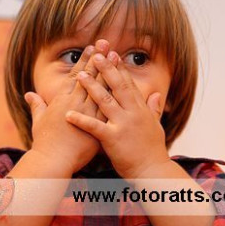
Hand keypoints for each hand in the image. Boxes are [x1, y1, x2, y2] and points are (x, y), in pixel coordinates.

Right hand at [24, 41, 111, 173]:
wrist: (52, 161)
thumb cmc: (44, 143)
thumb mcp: (39, 121)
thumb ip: (36, 106)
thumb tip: (29, 94)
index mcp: (61, 100)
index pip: (76, 75)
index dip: (85, 60)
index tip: (93, 47)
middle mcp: (74, 103)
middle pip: (89, 76)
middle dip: (99, 59)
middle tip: (107, 42)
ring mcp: (86, 113)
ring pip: (100, 88)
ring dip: (109, 72)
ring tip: (116, 57)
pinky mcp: (95, 126)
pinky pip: (108, 107)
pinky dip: (116, 96)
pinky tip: (125, 85)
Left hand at [64, 51, 169, 178]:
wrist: (152, 171)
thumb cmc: (153, 151)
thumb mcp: (156, 126)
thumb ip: (154, 108)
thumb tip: (156, 94)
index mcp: (141, 110)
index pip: (129, 85)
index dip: (120, 69)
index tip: (112, 54)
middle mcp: (133, 114)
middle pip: (118, 87)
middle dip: (106, 69)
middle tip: (96, 55)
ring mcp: (123, 125)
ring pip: (105, 101)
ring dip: (92, 87)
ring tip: (80, 75)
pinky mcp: (113, 139)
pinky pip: (94, 127)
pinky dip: (81, 120)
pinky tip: (68, 114)